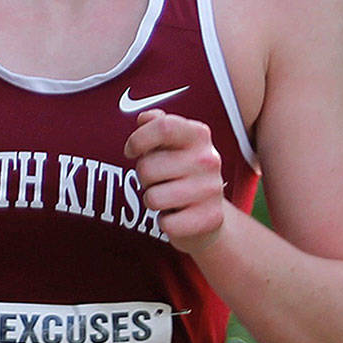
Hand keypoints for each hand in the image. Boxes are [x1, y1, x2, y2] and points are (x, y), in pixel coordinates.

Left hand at [124, 109, 225, 253]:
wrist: (209, 212)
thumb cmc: (182, 173)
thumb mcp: (172, 144)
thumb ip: (157, 126)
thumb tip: (145, 118)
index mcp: (198, 134)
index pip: (163, 127)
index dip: (138, 139)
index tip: (131, 150)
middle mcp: (208, 159)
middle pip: (147, 167)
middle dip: (143, 177)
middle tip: (159, 180)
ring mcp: (211, 190)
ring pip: (152, 198)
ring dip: (153, 201)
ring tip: (168, 197)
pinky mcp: (210, 219)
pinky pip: (166, 224)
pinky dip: (166, 223)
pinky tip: (178, 215)